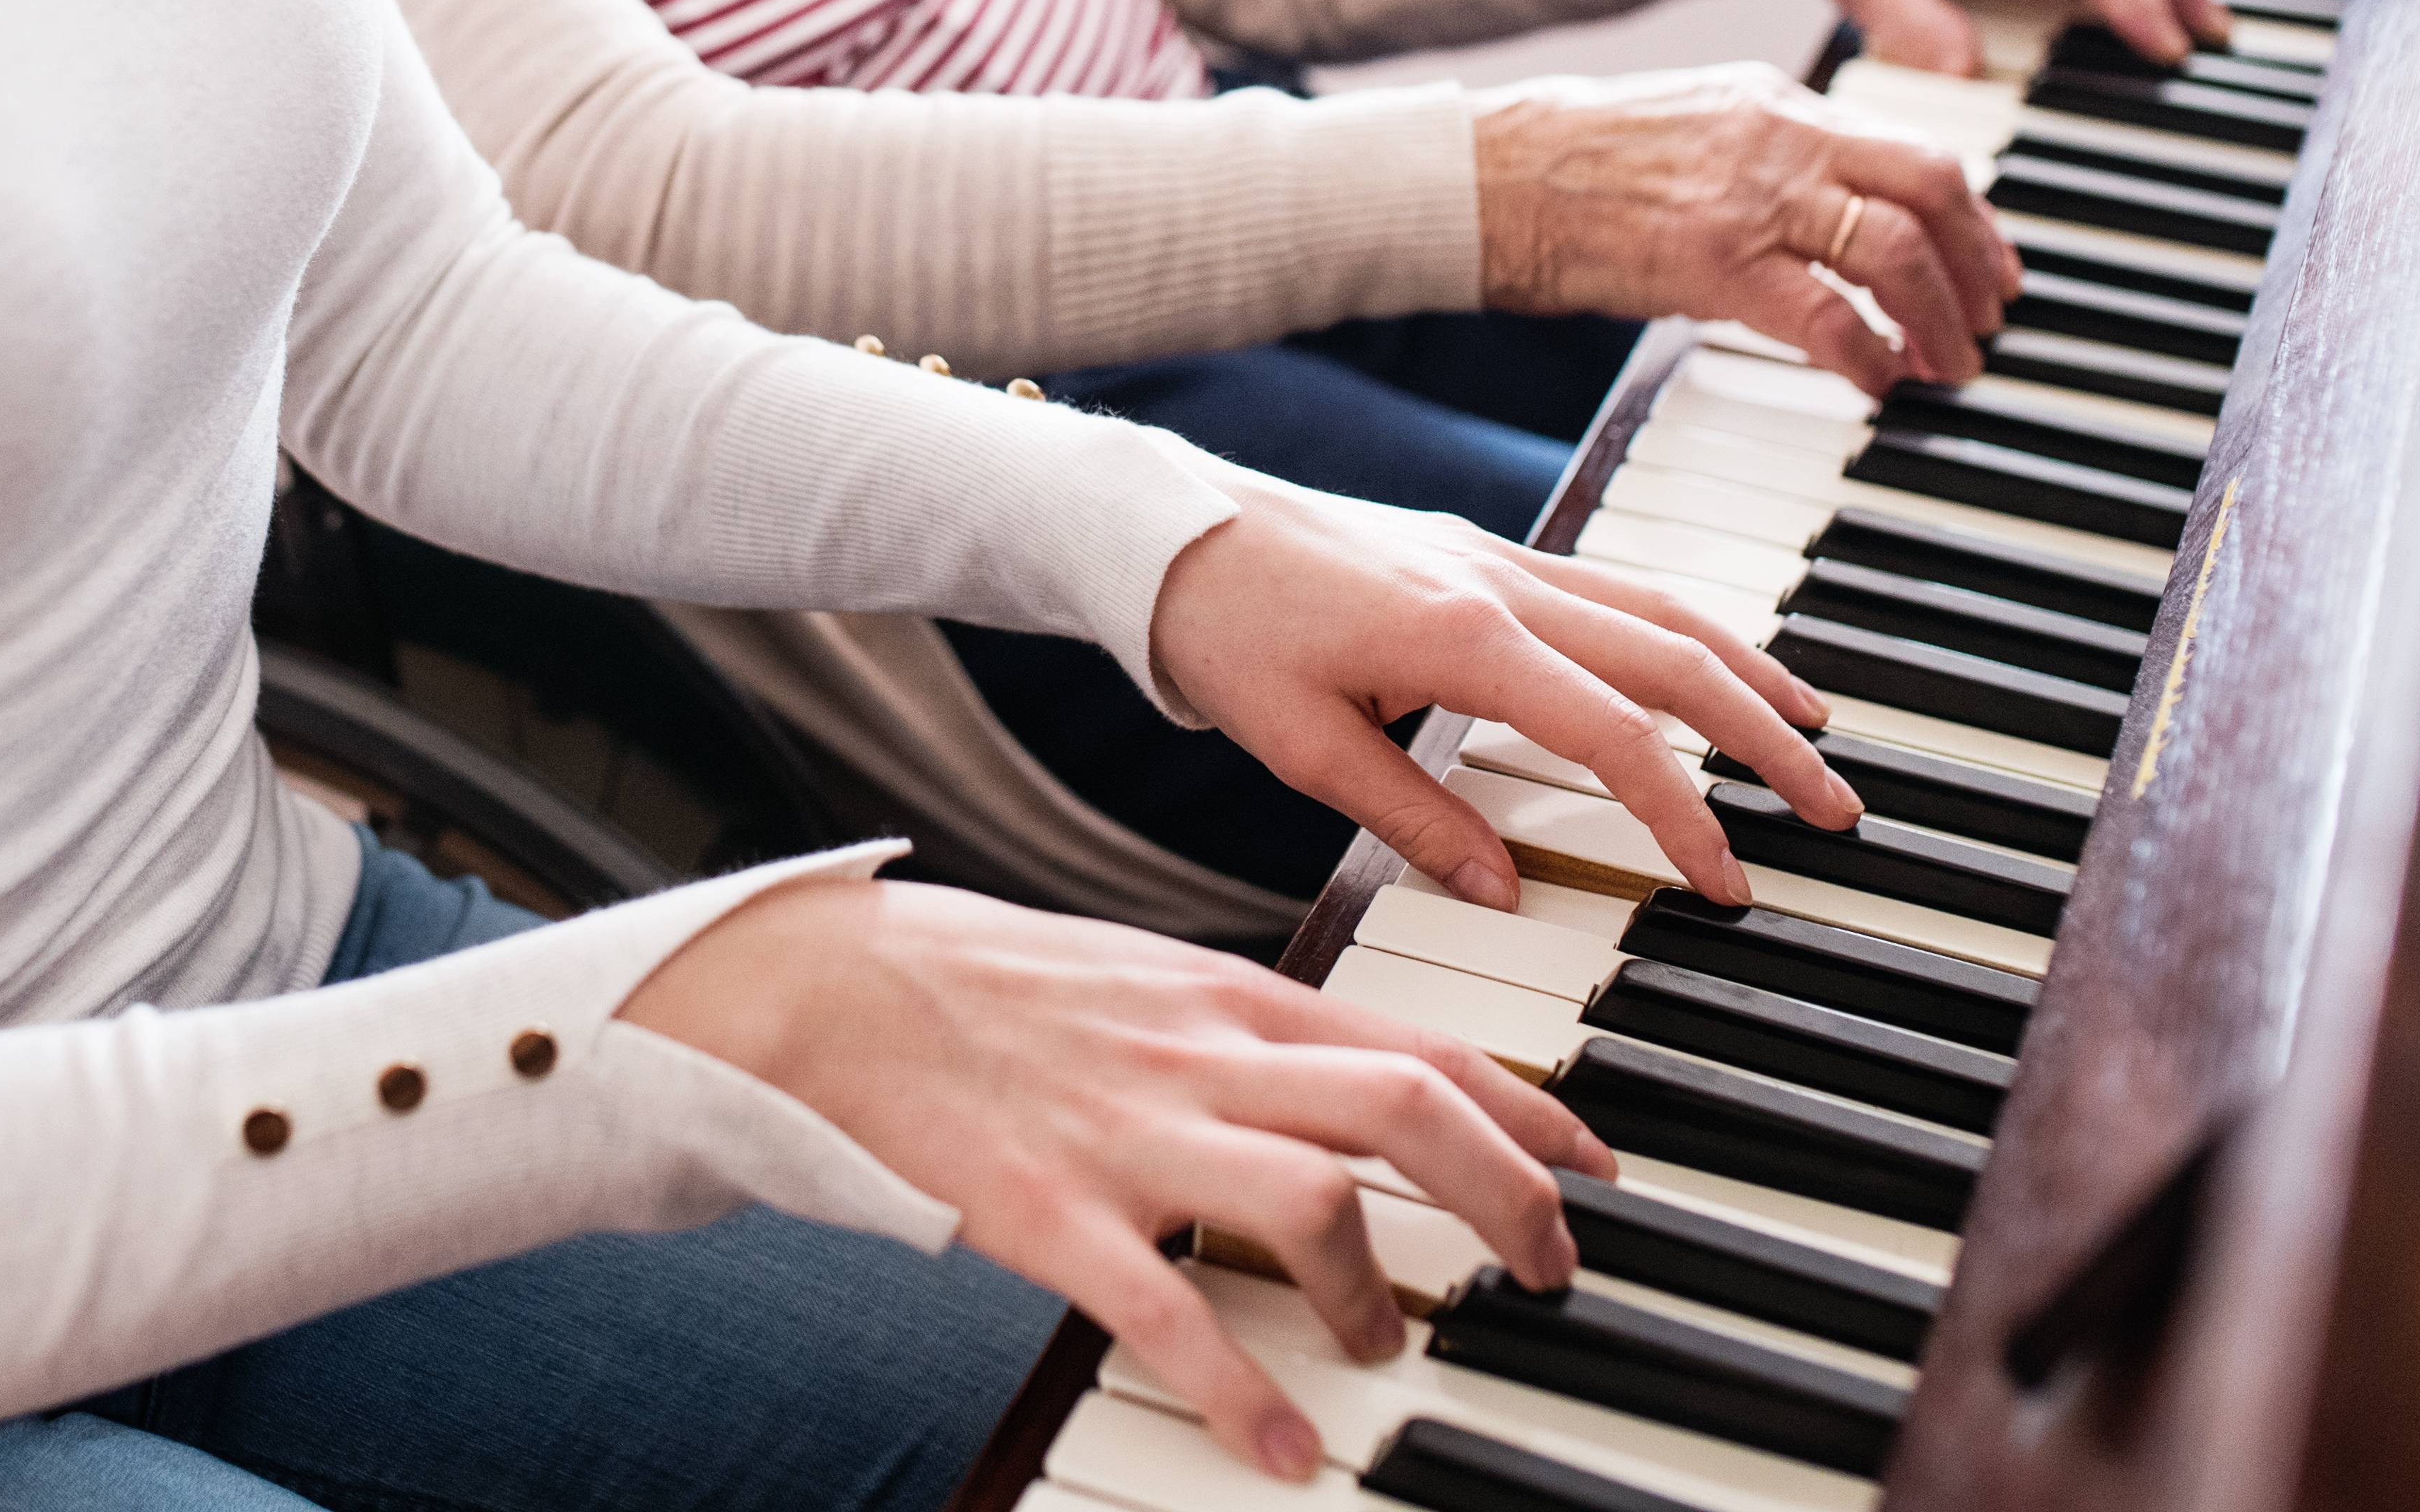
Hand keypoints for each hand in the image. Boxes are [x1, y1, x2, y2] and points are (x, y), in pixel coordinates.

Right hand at [623, 877, 1612, 1479]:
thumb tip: (1347, 1069)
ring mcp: (1127, 1134)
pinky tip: (1284, 1444)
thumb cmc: (984, 990)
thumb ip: (1244, 1024)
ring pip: (1314, 1194)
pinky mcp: (1048, 1213)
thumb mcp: (1140, 975)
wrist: (826, 992)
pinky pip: (1165, 1308)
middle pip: (1406, 1105)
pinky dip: (1238, 1385)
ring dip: (1380, 1287)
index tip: (1593, 1162)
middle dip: (1507, 1190)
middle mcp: (1197, 1056)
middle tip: (1547, 1264)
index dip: (1528, 1104)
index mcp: (1224, 997)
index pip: (1418, 1037)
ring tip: (1390, 1346)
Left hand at [1146, 471, 1862, 910]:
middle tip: (1832, 806)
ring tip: (1811, 729)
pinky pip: (1611, 585)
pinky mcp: (1479, 549)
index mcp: (1462, 636)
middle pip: (1674, 660)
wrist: (1163, 526)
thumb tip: (1505, 891)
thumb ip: (1412, 819)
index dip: (1683, 814)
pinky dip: (1680, 626)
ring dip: (1745, 668)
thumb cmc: (1219, 629)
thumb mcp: (1300, 746)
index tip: (1728, 880)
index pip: (1614, 736)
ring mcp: (1495, 555)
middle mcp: (1499, 583)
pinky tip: (1709, 662)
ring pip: (1659, 608)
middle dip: (1764, 736)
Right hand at [1474, 64, 2016, 391]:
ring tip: (1946, 366)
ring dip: (1940, 318)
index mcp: (1776, 104)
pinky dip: (1868, 356)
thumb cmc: (1571, 166)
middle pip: (1932, 187)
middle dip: (1980, 263)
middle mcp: (1779, 138)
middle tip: (1990, 321)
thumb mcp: (1692, 130)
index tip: (1990, 266)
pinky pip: (1826, 315)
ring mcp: (1749, 198)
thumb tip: (1832, 213)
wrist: (1486, 176)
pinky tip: (1877, 384)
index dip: (1972, 216)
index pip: (1912, 148)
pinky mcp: (1712, 261)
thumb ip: (1768, 159)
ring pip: (1896, 248)